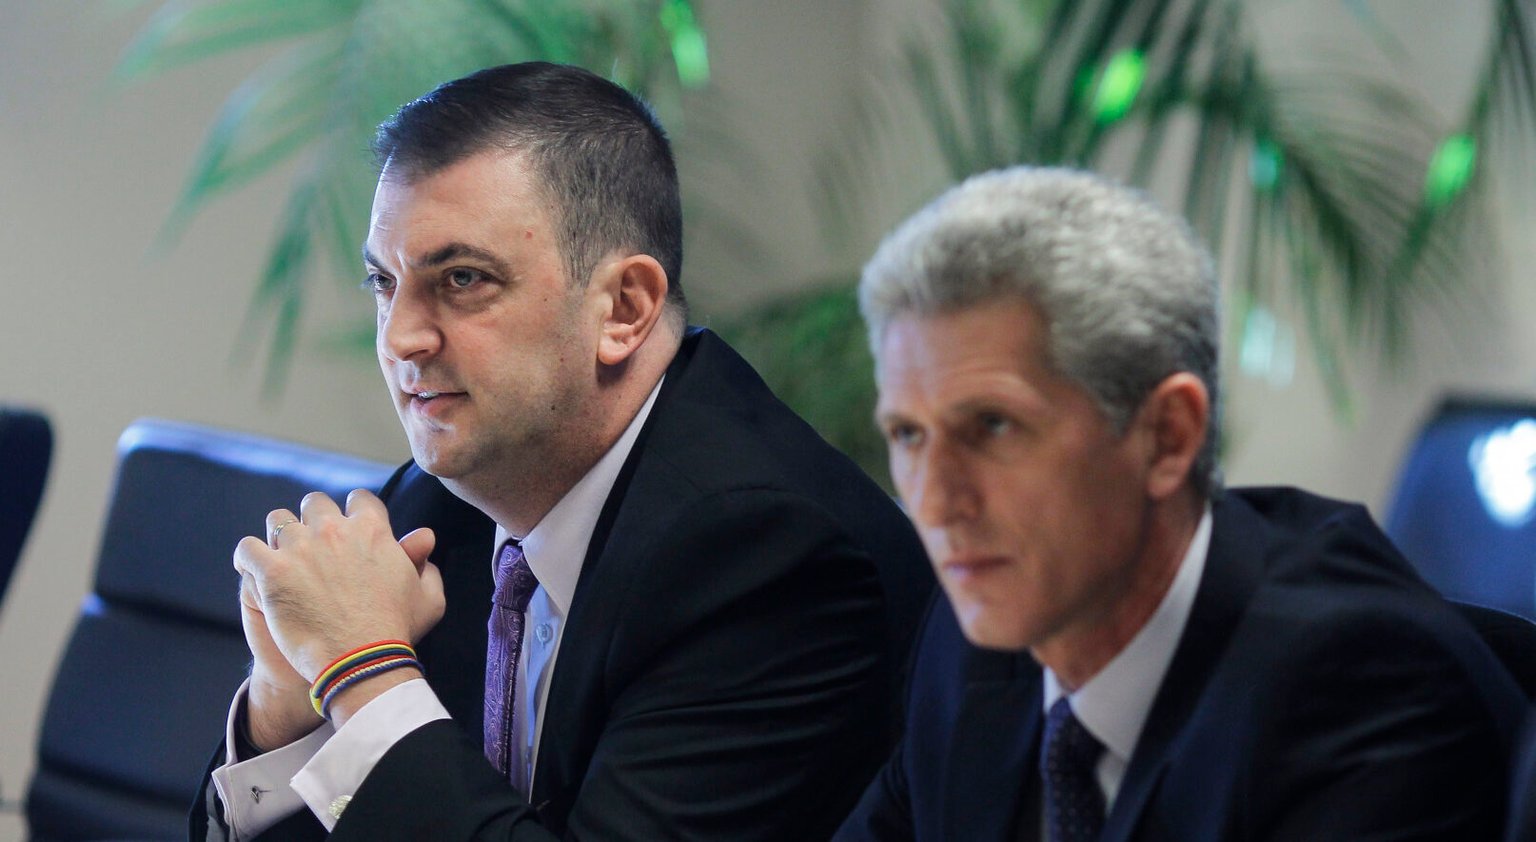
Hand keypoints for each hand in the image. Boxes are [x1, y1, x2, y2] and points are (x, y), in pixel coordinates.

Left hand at [234, 490, 444, 726]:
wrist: (361, 660)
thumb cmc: (397, 631)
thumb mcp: (427, 596)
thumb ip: (425, 563)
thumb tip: (424, 538)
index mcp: (372, 529)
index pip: (358, 499)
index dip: (352, 512)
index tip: (346, 530)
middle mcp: (334, 529)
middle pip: (314, 504)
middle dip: (312, 520)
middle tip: (311, 546)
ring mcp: (300, 547)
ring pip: (277, 520)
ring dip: (279, 535)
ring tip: (279, 557)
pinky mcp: (272, 571)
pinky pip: (247, 548)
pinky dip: (248, 557)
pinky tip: (254, 571)